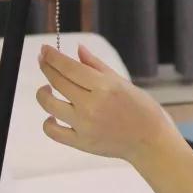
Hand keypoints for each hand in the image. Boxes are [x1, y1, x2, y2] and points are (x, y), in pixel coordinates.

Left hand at [35, 44, 178, 165]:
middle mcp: (91, 105)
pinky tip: (51, 115)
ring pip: (50, 105)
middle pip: (58, 82)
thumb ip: (96, 65)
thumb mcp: (121, 81)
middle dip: (46, 67)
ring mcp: (84, 126)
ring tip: (47, 88)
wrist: (150, 140)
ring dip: (43, 93)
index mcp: (104, 87)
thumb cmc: (141, 108)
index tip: (44, 50)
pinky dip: (48, 122)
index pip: (69, 67)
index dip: (53, 57)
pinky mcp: (81, 143)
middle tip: (43, 60)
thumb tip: (78, 49)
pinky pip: (54, 132)